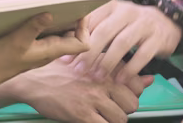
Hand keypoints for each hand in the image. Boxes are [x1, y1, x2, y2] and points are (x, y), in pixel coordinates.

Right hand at [0, 14, 88, 94]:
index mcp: (52, 51)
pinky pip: (48, 35)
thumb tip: (50, 14)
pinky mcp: (32, 47)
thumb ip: (34, 26)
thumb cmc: (2, 58)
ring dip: (61, 21)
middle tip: (69, 4)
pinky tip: (39, 15)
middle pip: (74, 37)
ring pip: (61, 35)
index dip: (85, 28)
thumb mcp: (18, 39)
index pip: (82, 44)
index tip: (79, 12)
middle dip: (75, 21)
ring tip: (56, 6)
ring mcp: (42, 50)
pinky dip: (48, 24)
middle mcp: (50, 51)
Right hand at [2, 56, 155, 122]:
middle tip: (108, 108)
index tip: (117, 96)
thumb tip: (150, 79)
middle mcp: (102, 82)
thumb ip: (122, 73)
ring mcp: (92, 99)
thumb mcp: (91, 65)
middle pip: (132, 104)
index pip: (136, 85)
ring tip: (99, 116)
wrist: (32, 81)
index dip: (130, 94)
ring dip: (112, 121)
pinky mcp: (81, 114)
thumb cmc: (60, 72)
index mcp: (105, 68)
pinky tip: (91, 120)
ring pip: (121, 118)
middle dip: (123, 110)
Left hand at [74, 0, 180, 83]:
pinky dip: (129, 69)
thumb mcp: (111, 20)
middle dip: (89, 53)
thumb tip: (64, 46)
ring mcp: (144, 24)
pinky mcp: (157, 38)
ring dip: (107, 62)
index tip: (66, 56)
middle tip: (78, 70)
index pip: (91, 20)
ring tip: (96, 77)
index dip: (77, 39)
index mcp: (111, 6)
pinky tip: (119, 80)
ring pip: (122, 43)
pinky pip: (142, 55)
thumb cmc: (129, 24)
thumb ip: (92, 29)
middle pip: (104, 32)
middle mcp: (127, 12)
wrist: (167, 22)